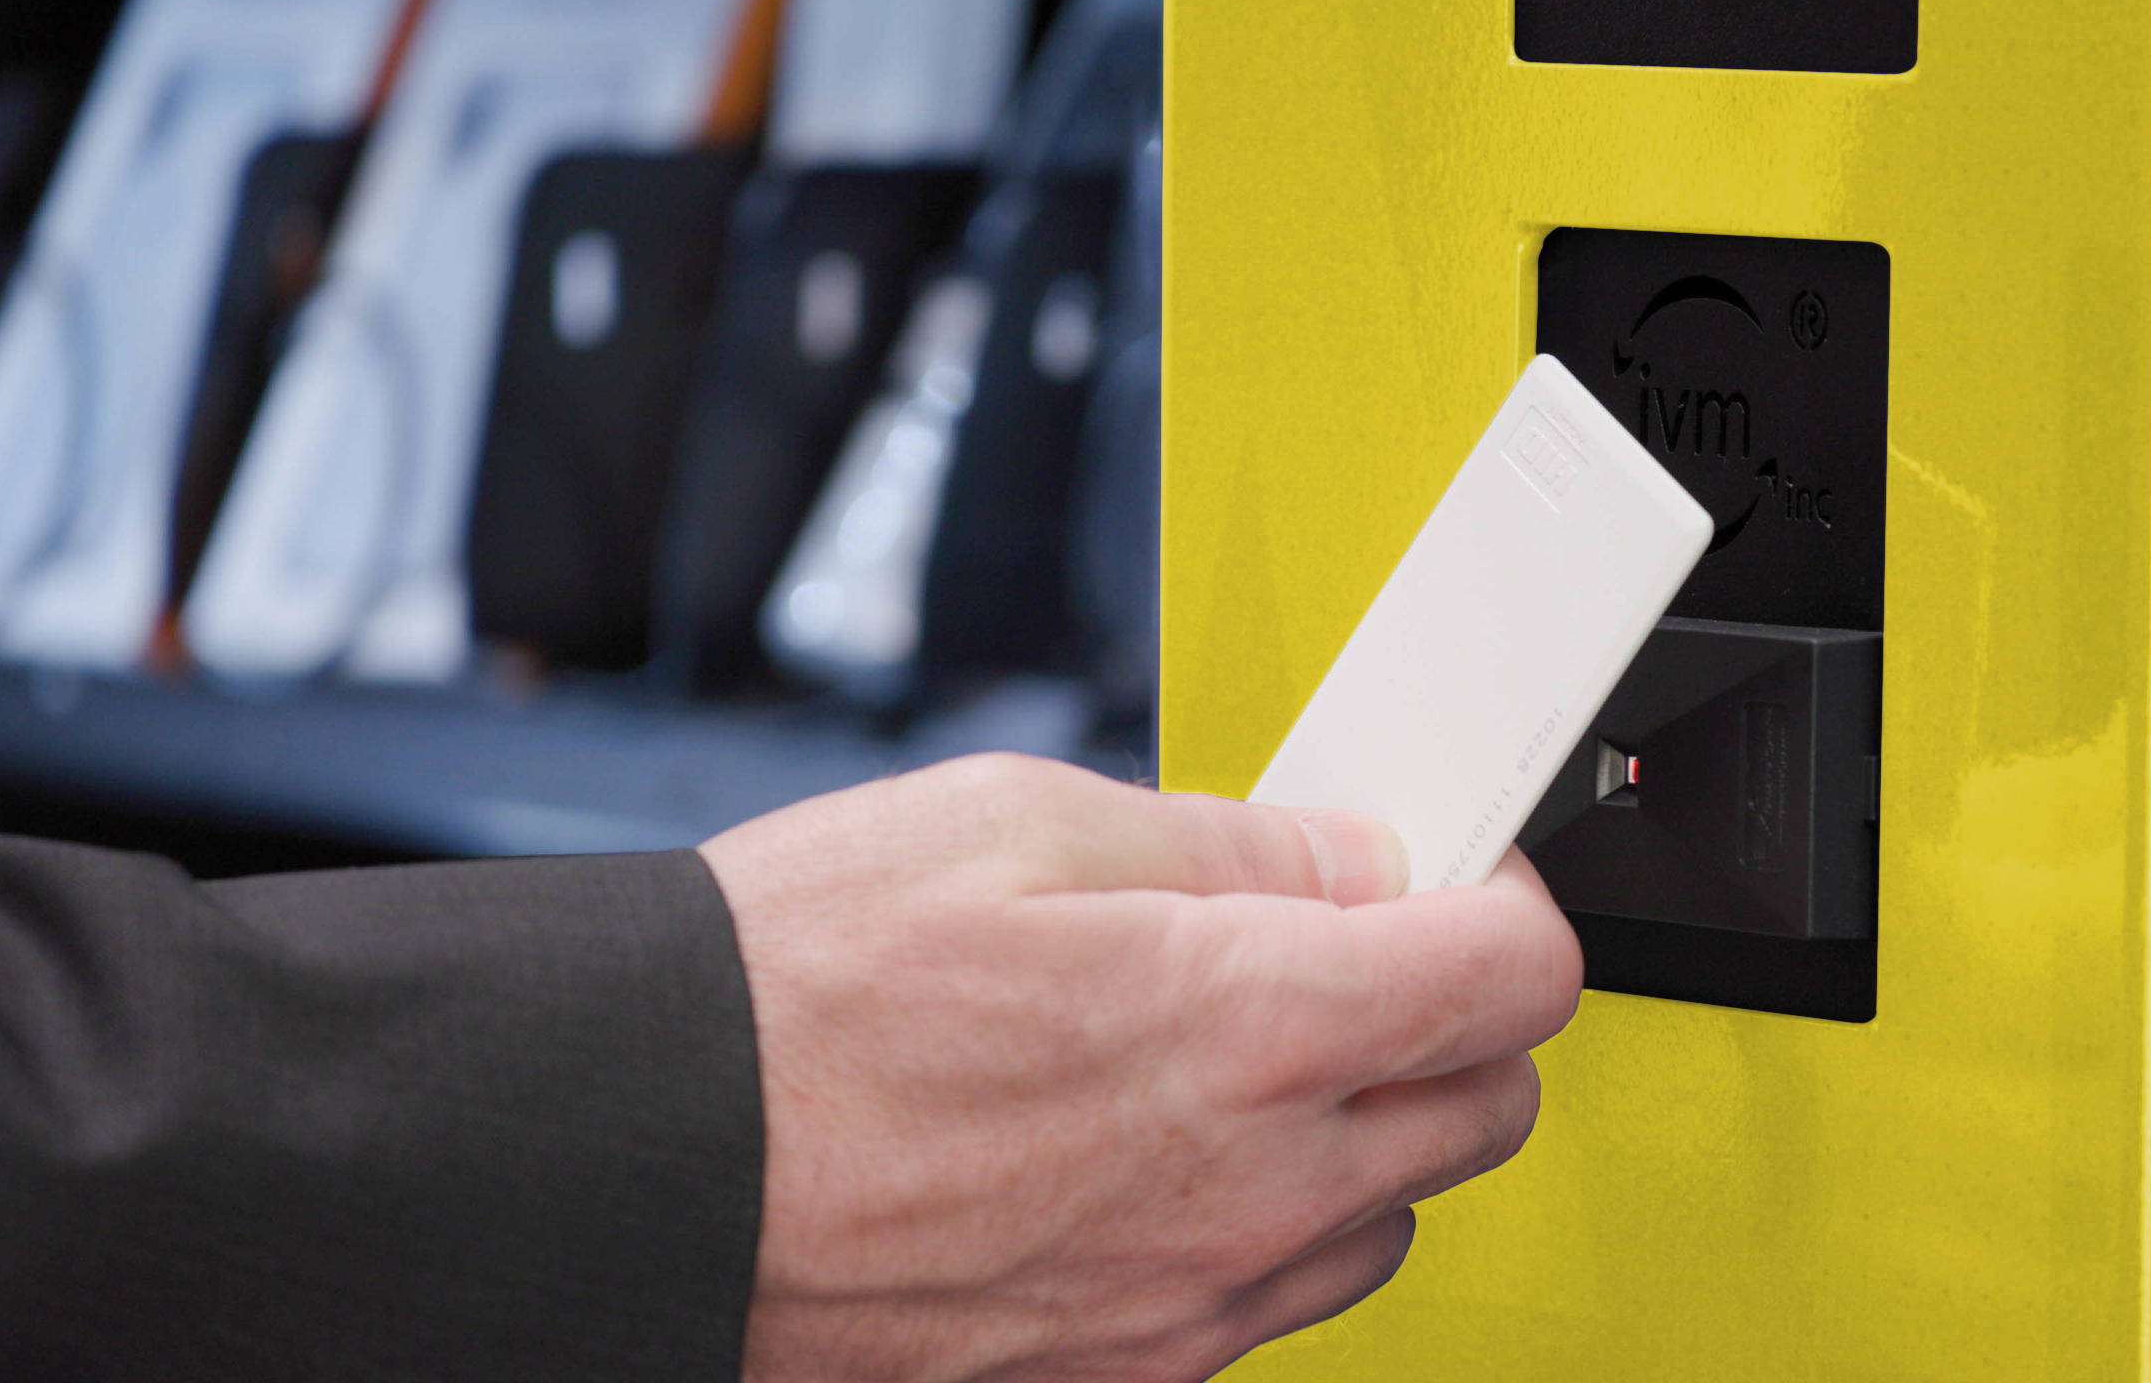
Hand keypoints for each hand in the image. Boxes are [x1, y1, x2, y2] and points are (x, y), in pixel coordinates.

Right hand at [703, 754, 1581, 1382]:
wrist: (633, 1171)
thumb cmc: (789, 993)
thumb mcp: (1014, 822)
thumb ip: (1228, 843)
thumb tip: (1348, 858)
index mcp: (1249, 1020)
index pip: (1518, 979)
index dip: (1502, 907)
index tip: (1451, 882)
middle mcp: (1250, 1187)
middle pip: (1489, 1107)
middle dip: (1448, 1016)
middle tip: (1343, 952)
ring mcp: (1191, 1303)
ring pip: (1390, 1220)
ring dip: (1357, 1132)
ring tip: (1223, 1057)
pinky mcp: (1123, 1377)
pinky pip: (1269, 1306)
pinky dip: (1256, 1227)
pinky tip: (1146, 1156)